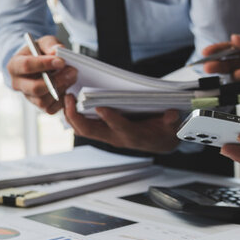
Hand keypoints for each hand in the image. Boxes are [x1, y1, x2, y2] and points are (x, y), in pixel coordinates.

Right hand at [7, 35, 77, 113]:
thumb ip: (50, 44)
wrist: (38, 63)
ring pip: (43, 101)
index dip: (45, 64)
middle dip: (56, 81)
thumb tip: (57, 51)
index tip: (61, 61)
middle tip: (71, 71)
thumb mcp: (43, 42)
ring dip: (61, 89)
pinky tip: (67, 88)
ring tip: (71, 77)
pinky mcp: (38, 105)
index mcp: (14, 65)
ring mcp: (28, 97)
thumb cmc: (38, 52)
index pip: (26, 66)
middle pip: (35, 88)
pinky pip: (50, 109)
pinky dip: (62, 101)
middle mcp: (18, 84)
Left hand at [63, 95, 181, 153]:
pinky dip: (74, 116)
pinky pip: (83, 127)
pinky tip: (70, 102)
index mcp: (133, 136)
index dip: (110, 119)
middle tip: (70, 99)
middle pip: (90, 131)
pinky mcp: (103, 131)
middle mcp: (116, 137)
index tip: (100, 107)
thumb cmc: (163, 133)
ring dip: (71, 116)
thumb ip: (171, 121)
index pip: (120, 128)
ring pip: (83, 129)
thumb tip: (171, 114)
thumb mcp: (172, 127)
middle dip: (77, 116)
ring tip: (66, 98)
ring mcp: (107, 135)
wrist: (160, 142)